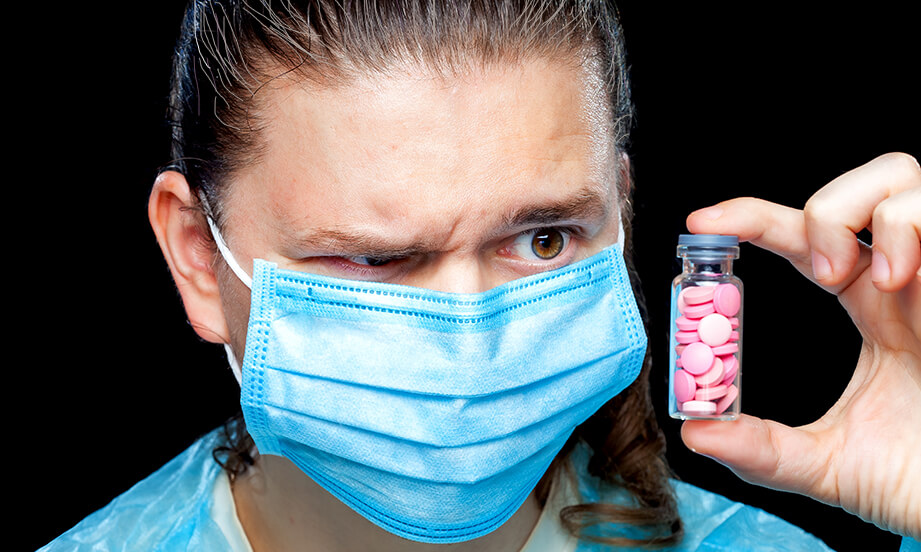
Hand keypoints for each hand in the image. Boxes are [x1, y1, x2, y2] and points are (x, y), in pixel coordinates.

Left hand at [680, 152, 920, 538]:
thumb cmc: (918, 480)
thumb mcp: (828, 464)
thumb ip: (762, 450)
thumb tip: (694, 433)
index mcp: (871, 307)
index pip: (804, 238)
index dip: (751, 218)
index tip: (698, 224)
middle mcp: (906, 279)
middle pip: (863, 184)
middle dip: (821, 207)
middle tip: (816, 274)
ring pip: (901, 175)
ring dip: (859, 212)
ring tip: (858, 278)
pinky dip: (906, 226)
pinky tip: (895, 279)